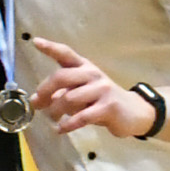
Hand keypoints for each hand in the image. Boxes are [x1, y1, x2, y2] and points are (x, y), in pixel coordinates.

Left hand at [29, 37, 154, 138]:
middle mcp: (93, 74)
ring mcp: (102, 89)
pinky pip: (81, 116)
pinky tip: (60, 129)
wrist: (133, 112)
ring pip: (68, 98)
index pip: (66, 53)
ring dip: (55, 111)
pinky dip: (67, 125)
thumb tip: (38, 100)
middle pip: (61, 76)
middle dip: (44, 91)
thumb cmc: (102, 101)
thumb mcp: (82, 92)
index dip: (51, 48)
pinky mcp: (108, 107)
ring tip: (53, 119)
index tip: (36, 42)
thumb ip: (62, 92)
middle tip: (37, 104)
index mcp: (85, 67)